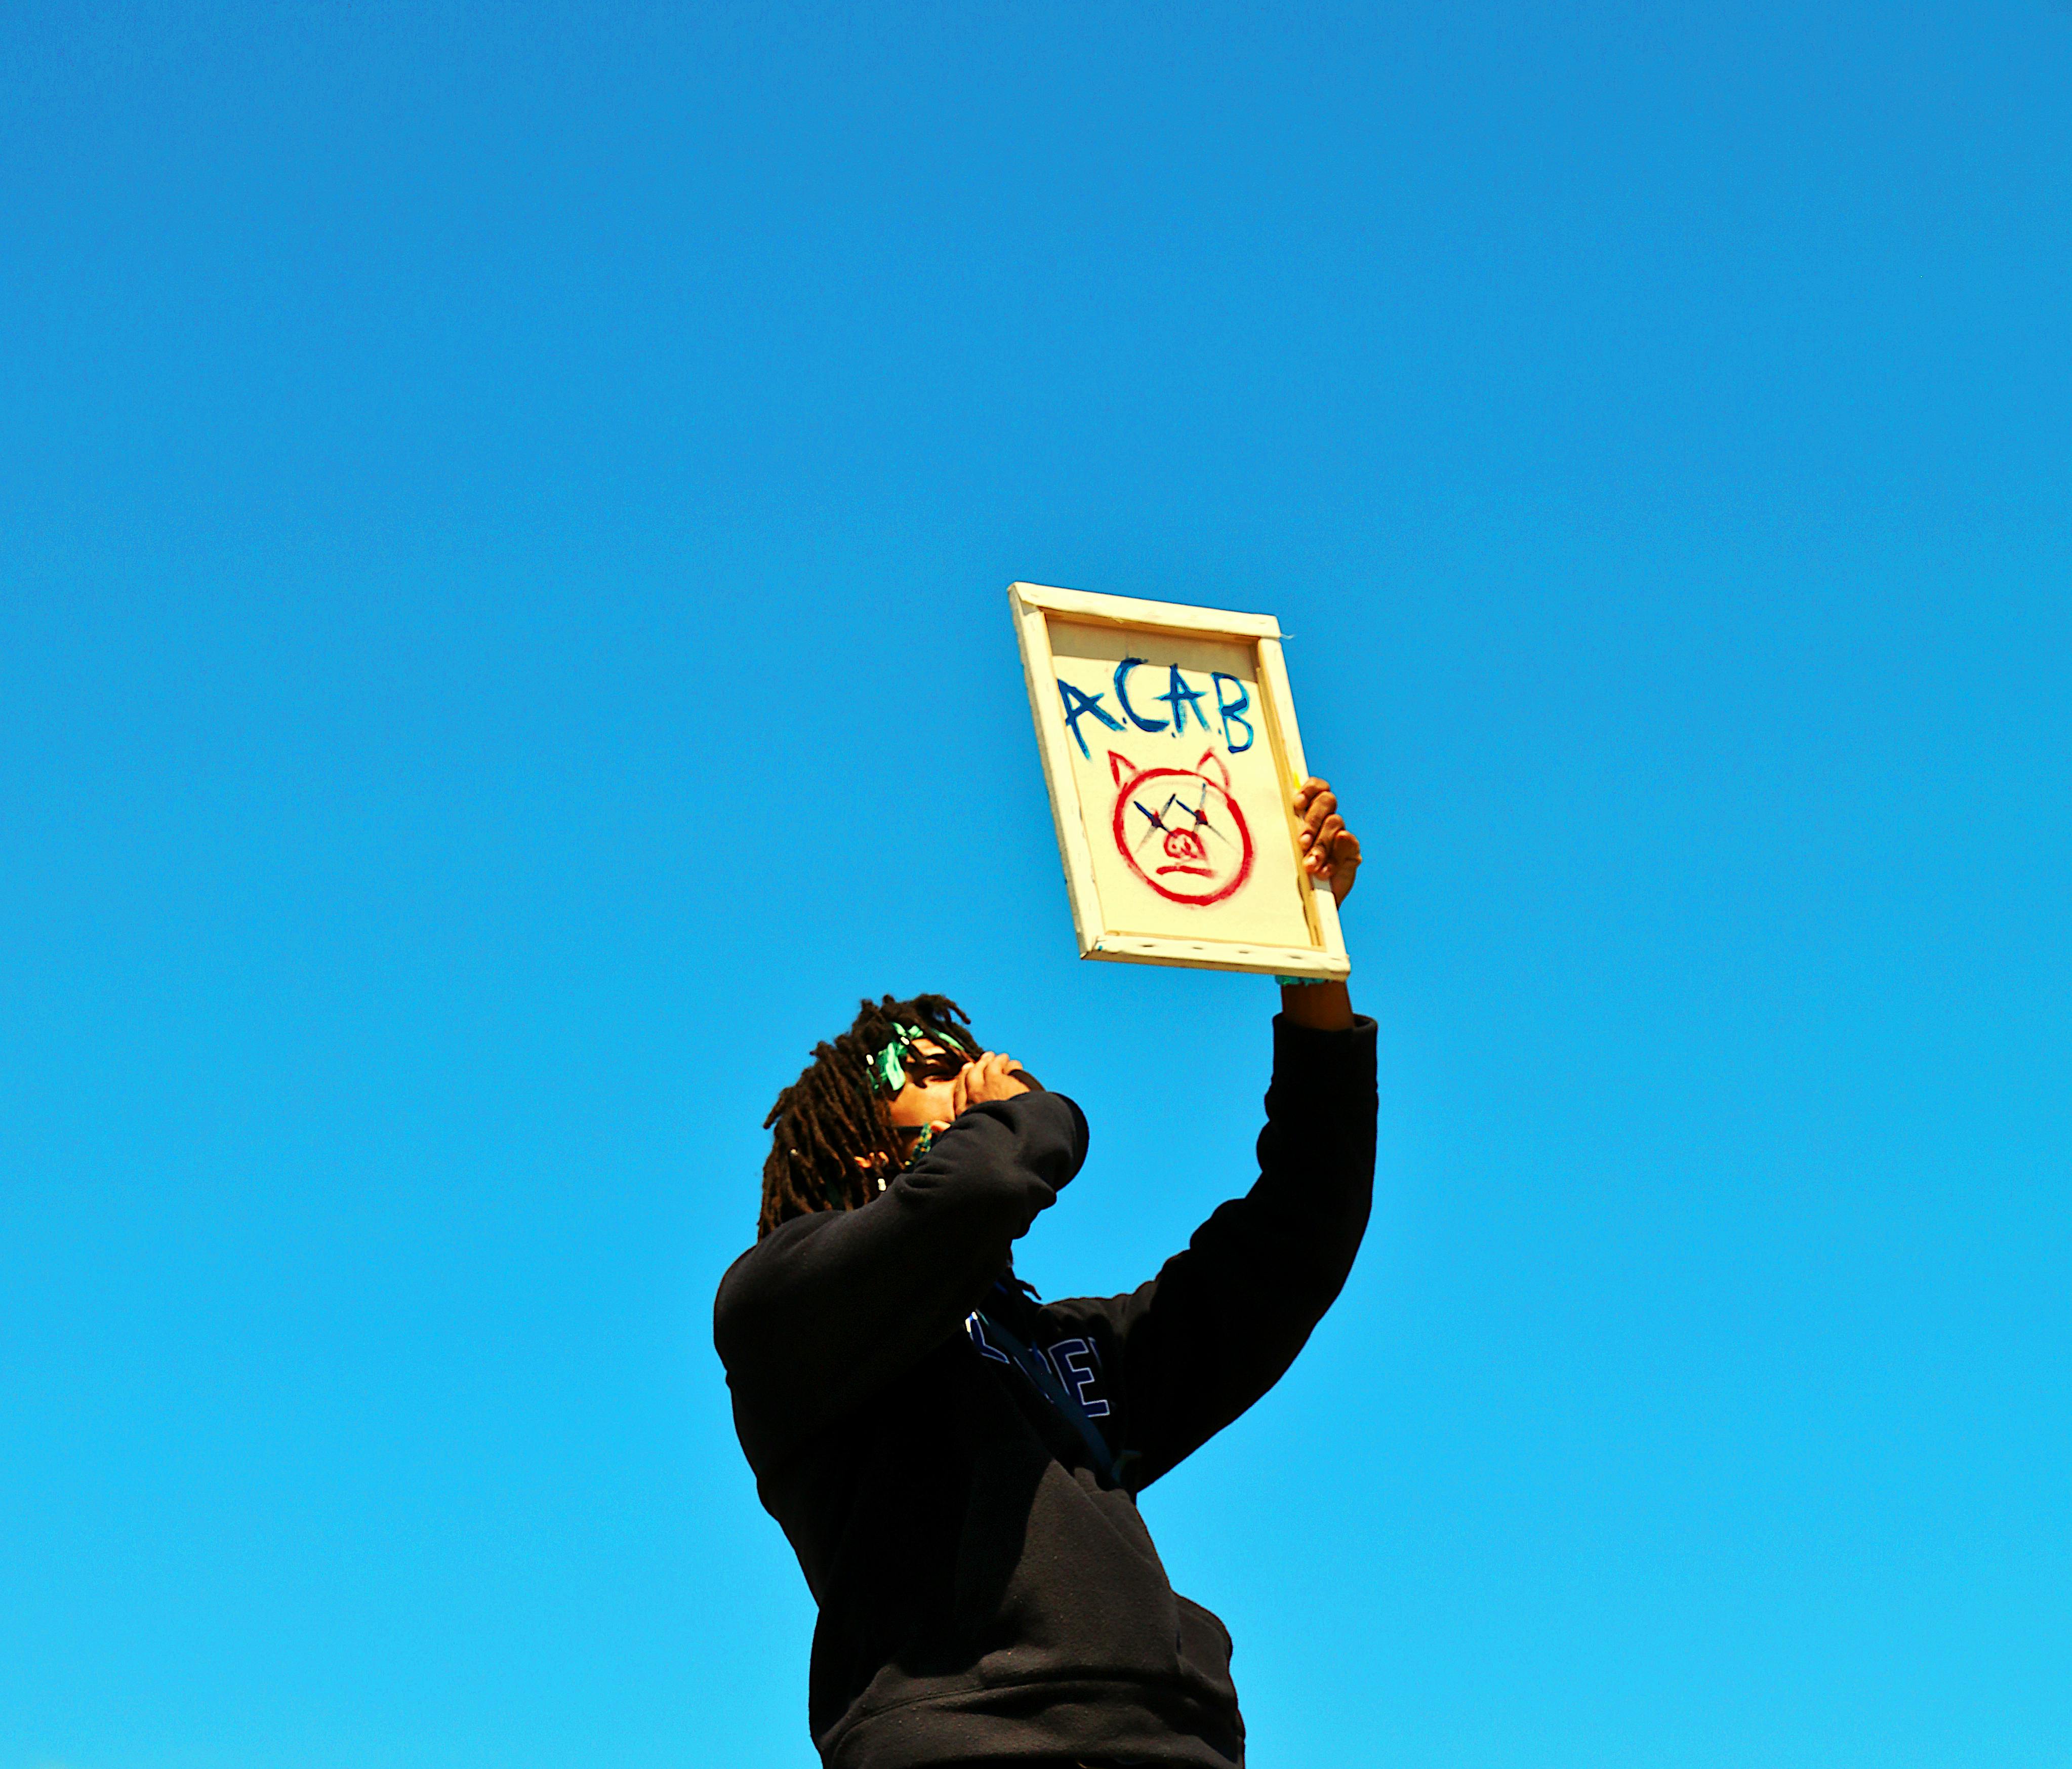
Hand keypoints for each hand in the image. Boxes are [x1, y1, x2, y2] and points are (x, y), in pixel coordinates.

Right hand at [932, 1052, 1030, 1134]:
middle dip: (980, 1064)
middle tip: (986, 1057)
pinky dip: (1012, 1065)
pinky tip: (1015, 1066)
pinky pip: (1009, 1066)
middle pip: (974, 1072)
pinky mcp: (1006, 1080)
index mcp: (965, 1108)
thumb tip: (933, 1125)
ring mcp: (990, 1084)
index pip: (961, 1086)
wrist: (1014, 1136)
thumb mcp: (967, 1136)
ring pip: (992, 1064)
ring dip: (997, 1060)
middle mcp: (975, 1093)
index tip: (967, 1068)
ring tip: (1002, 1058)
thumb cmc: (994, 1140)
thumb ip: (948, 1130)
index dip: (964, 1076)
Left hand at [1292, 777, 1361, 905]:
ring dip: (1321, 843)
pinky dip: (1334, 859)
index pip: (1316, 788)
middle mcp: (1326, 819)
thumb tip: (1290, 820)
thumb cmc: (1290, 874)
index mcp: (1309, 812)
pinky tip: (1324, 872)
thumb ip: (1287, 832)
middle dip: (1313, 819)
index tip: (1297, 804)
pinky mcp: (1351, 853)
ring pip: (1335, 823)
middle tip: (1302, 842)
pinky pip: (1347, 845)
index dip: (1309, 789)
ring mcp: (1340, 835)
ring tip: (1310, 864)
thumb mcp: (1284, 851)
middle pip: (1327, 800)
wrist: (1307, 903)